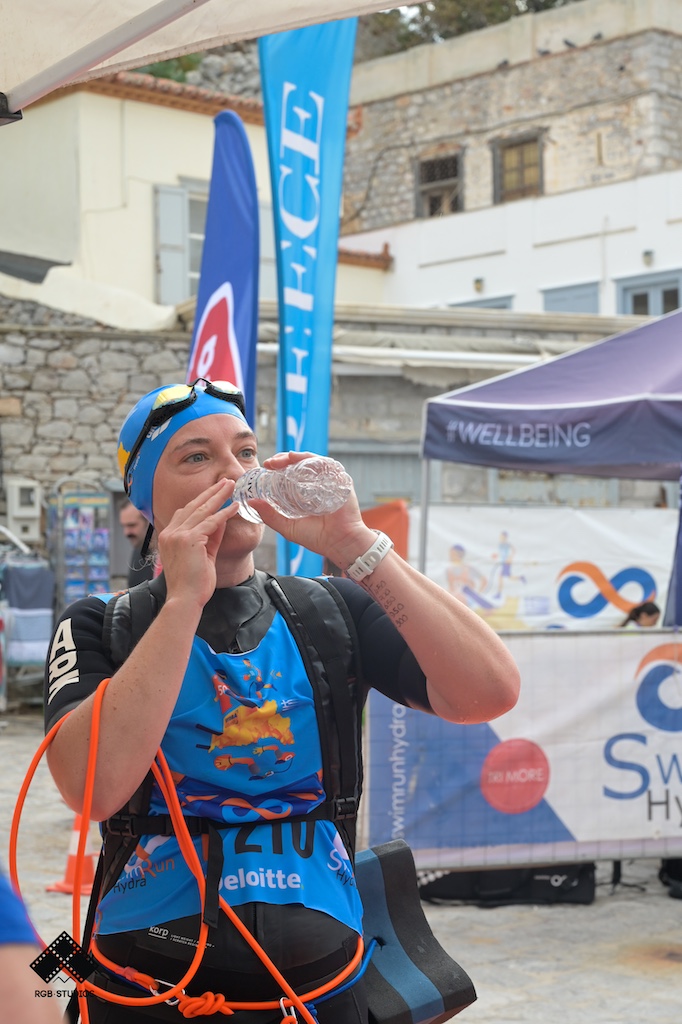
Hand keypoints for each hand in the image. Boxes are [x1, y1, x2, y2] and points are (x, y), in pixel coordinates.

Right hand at [156, 478, 240, 606]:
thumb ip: (210, 537)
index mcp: (168, 535)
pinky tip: (235, 507)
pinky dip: (224, 514)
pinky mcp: (189, 540)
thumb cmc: (193, 583)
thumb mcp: (203, 554)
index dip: (201, 499)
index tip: (214, 491)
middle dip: (211, 492)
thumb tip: (222, 519)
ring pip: (202, 510)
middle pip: (193, 506)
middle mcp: (170, 532)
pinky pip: (211, 522)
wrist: (185, 600)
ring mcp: (178, 535)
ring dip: (219, 496)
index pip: (186, 511)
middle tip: (225, 481)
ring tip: (231, 486)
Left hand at [247, 451, 375, 570]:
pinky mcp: (341, 481)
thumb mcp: (287, 527)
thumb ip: (270, 516)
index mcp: (305, 492)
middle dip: (283, 459)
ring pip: (312, 461)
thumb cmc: (317, 537)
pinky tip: (301, 460)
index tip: (265, 467)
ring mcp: (330, 481)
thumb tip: (251, 502)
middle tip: (270, 463)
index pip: (291, 473)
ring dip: (296, 457)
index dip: (277, 467)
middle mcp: (318, 484)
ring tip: (282, 460)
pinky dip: (313, 460)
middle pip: (300, 464)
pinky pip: (327, 465)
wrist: (340, 544)